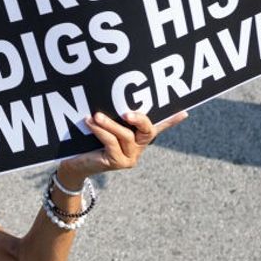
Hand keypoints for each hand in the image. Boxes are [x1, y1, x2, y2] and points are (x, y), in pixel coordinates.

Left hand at [59, 111, 188, 178]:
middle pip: (148, 131)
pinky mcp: (118, 162)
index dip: (171, 120)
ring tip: (97, 115)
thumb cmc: (89, 141)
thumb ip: (112, 116)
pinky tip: (89, 122)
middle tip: (127, 113)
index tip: (185, 112)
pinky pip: (111, 142)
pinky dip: (100, 130)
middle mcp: (138, 147)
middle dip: (140, 119)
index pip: (158, 127)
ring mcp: (130, 157)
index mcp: (138, 137)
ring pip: (126, 136)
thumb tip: (109, 96)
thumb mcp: (103, 126)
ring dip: (110, 124)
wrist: (75, 164)